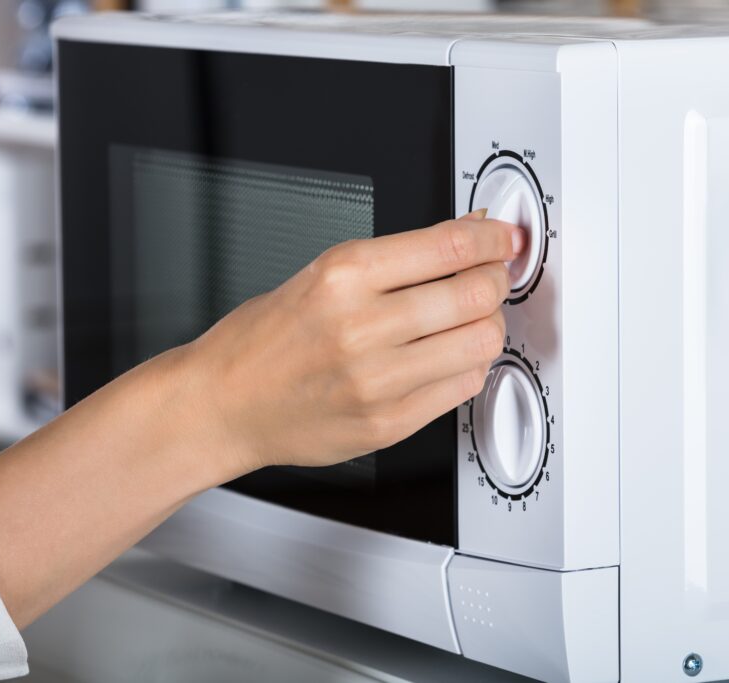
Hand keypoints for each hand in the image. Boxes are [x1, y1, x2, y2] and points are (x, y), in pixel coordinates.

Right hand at [181, 213, 524, 476]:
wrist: (225, 405)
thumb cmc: (266, 340)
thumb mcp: (322, 273)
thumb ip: (400, 257)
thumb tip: (466, 233)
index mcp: (343, 276)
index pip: (449, 246)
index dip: (492, 239)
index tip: (503, 238)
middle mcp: (362, 327)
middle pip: (476, 294)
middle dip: (496, 279)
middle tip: (491, 276)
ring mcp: (378, 380)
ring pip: (482, 342)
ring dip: (488, 324)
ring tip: (470, 319)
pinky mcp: (389, 423)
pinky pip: (464, 387)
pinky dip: (469, 365)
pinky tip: (450, 356)